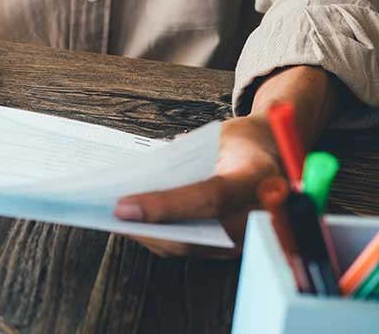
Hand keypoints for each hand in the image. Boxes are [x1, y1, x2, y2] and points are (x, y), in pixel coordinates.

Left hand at [114, 116, 280, 257]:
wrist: (273, 156)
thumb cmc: (239, 143)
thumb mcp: (217, 136)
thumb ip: (185, 159)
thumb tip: (137, 181)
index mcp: (259, 176)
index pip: (210, 197)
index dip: (164, 206)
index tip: (123, 207)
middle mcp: (261, 214)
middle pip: (196, 235)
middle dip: (148, 229)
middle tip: (112, 216)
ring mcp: (251, 238)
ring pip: (191, 248)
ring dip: (150, 237)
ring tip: (118, 222)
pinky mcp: (237, 248)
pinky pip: (194, 249)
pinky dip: (163, 239)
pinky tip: (138, 226)